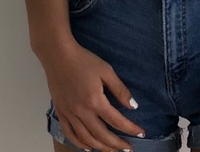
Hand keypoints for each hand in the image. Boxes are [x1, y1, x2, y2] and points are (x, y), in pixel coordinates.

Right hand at [39, 36, 145, 151]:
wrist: (58, 56)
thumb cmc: (84, 61)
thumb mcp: (106, 71)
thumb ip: (120, 90)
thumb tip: (133, 106)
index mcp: (95, 101)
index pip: (116, 120)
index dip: (130, 128)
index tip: (141, 133)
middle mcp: (81, 112)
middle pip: (102, 135)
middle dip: (117, 144)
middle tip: (128, 149)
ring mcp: (69, 114)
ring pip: (86, 139)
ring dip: (101, 148)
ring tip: (112, 151)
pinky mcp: (61, 113)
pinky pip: (70, 134)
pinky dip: (80, 143)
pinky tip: (88, 147)